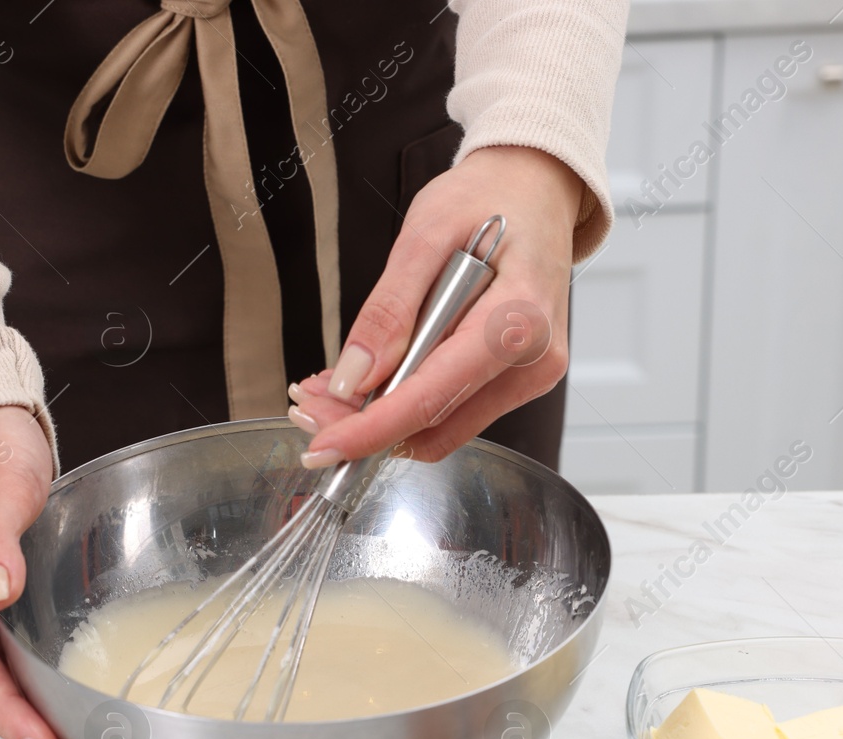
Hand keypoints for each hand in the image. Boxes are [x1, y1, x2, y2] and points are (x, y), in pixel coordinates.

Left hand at [287, 145, 581, 462]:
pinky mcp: (516, 380)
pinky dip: (407, 404)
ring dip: (381, 417)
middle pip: (433, 422)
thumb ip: (389, 308)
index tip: (324, 446)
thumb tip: (354, 377)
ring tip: (331, 387)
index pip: (433, 396)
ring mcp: (529, 376)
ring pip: (440, 425)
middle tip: (307, 403)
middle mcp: (532, 360)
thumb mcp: (426, 231)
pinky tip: (373, 380)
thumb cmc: (491, 197)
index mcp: (518, 319)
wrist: (535, 188)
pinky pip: (454, 410)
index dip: (371, 430)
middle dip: (363, 423)